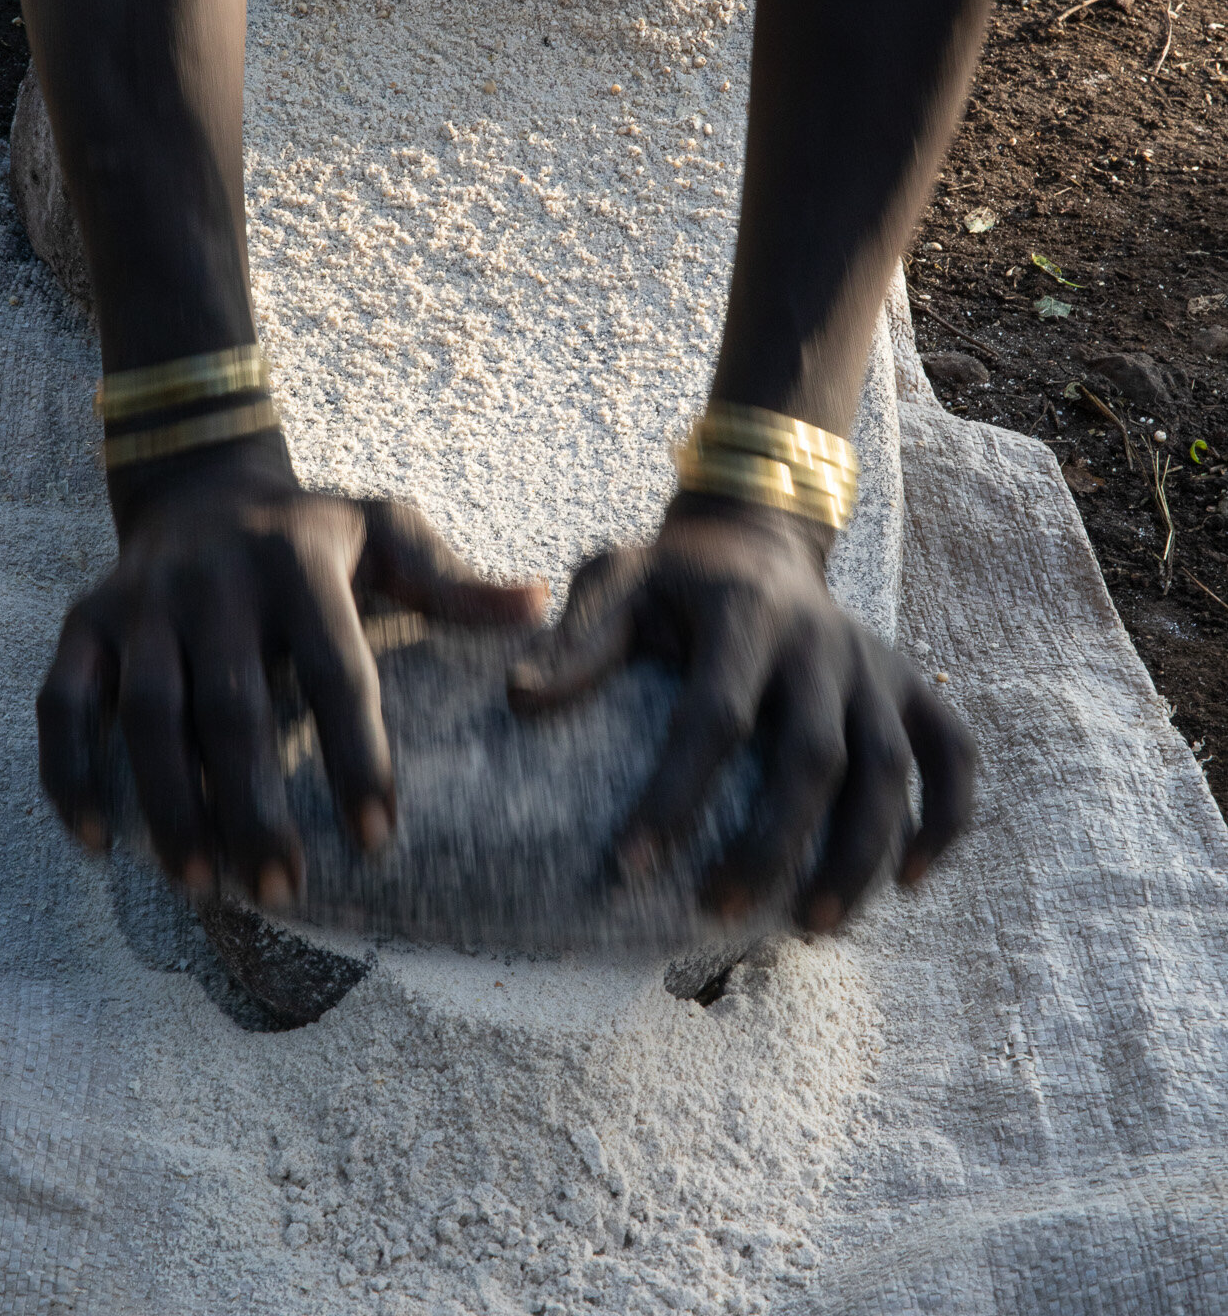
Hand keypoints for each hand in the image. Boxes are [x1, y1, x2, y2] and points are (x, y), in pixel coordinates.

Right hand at [37, 440, 544, 902]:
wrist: (202, 482)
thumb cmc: (316, 531)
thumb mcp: (390, 531)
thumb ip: (455, 580)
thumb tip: (539, 604)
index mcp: (297, 561)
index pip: (334, 669)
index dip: (357, 755)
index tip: (379, 838)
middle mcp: (213, 578)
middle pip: (232, 707)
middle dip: (255, 807)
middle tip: (282, 890)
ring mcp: (140, 602)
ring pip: (146, 715)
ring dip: (169, 806)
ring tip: (203, 886)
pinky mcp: (84, 621)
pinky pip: (61, 704)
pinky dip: (70, 773)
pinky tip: (99, 842)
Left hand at [508, 496, 974, 928]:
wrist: (757, 539)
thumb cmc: (672, 579)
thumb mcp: (617, 582)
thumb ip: (578, 641)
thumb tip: (518, 699)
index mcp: (743, 614)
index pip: (714, 716)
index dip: (674, 795)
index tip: (628, 869)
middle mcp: (822, 639)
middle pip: (814, 757)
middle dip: (772, 845)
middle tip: (719, 915)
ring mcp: (875, 665)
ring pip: (889, 769)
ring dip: (860, 854)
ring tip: (812, 929)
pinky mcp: (911, 684)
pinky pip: (951, 753)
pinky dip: (945, 818)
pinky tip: (909, 882)